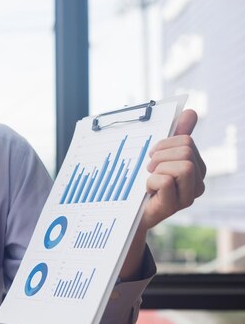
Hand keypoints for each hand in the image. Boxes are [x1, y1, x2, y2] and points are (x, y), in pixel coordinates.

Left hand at [119, 109, 205, 280]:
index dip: (165, 143)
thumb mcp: (157, 155)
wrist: (126, 211)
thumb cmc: (141, 181)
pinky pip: (166, 181)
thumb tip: (190, 112)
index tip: (152, 154)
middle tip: (148, 167)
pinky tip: (147, 190)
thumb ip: (175, 135)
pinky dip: (151, 182)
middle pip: (187, 151)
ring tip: (149, 177)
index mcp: (196, 167)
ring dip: (159, 168)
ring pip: (184, 166)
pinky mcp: (173, 206)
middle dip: (161, 155)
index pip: (187, 141)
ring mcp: (187, 196)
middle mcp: (197, 182)